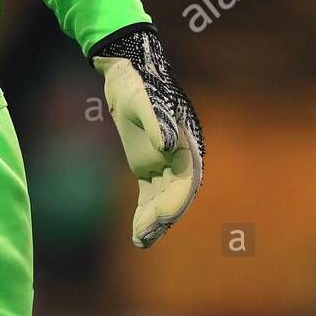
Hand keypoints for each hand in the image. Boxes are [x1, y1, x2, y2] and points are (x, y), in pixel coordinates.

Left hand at [89, 25, 203, 248]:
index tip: (162, 216)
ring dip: (154, 222)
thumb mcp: (144, 101)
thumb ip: (158, 122)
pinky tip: (138, 234)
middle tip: (144, 236)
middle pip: (176, 195)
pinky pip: (150, 196)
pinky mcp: (149, 167)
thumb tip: (168, 146)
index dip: (176, 199)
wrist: (128, 74)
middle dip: (163, 217)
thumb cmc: (139, 85)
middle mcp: (181, 158)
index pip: (186, 180)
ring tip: (140, 241)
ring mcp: (165, 164)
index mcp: (187, 145)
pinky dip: (145, 214)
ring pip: (163, 200)